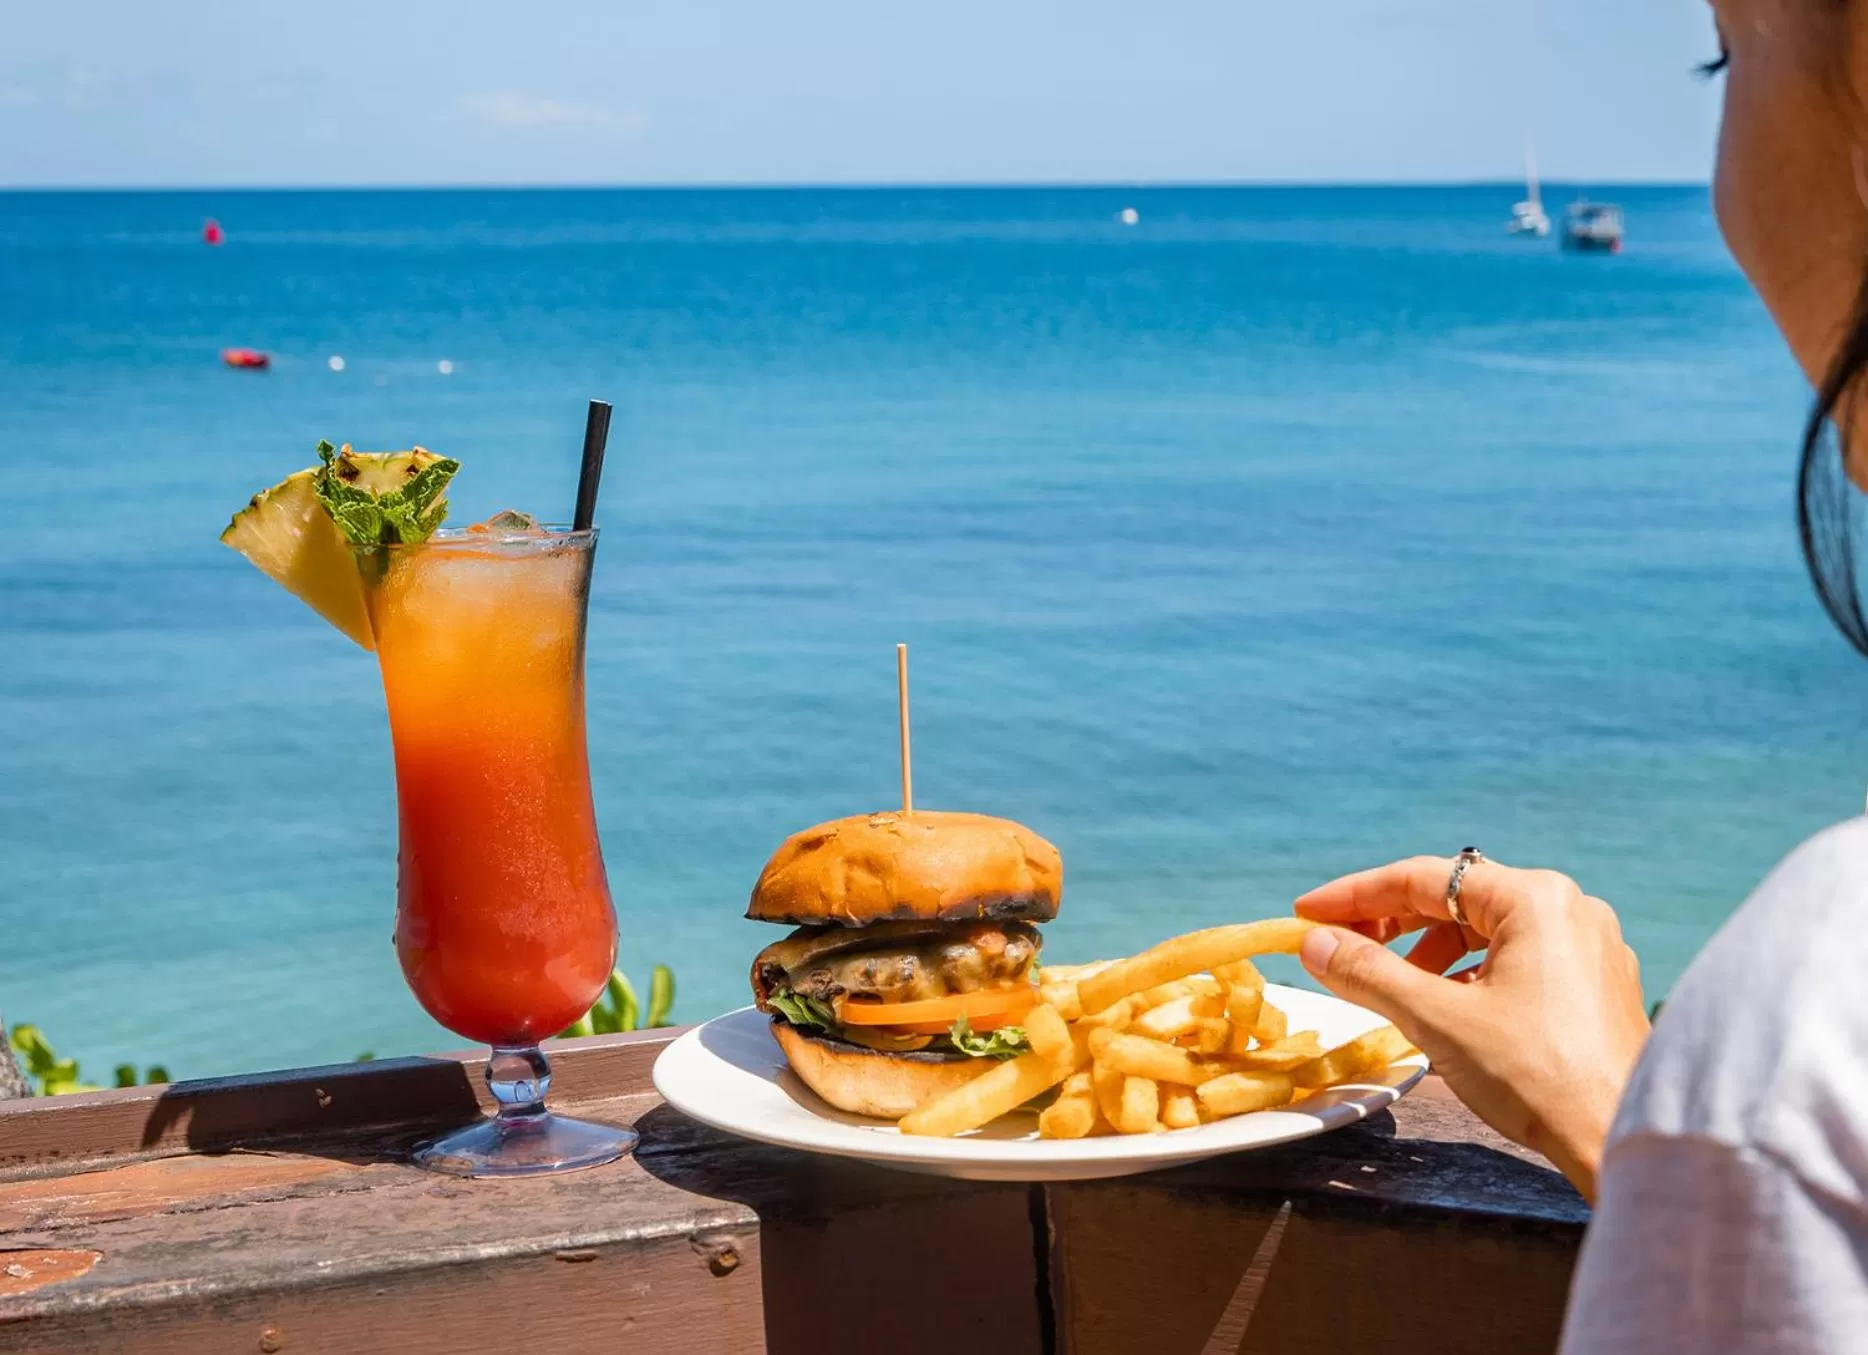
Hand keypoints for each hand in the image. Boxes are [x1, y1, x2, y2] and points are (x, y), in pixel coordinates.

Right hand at [1294, 856, 1648, 1200]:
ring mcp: (1592, 944)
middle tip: (1338, 948)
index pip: (1422, 878)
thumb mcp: (1437, 1020)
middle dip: (1392, 923)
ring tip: (1390, 985)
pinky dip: (1471, 972)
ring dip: (1430, 951)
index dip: (1354, 895)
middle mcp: (1569, 906)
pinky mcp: (1600, 983)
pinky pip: (1520, 957)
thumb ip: (1368, 973)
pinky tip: (1448, 1006)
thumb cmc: (1535, 1077)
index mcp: (1534, 898)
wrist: (1623, 1138)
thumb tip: (1313, 942)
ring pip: (1488, 930)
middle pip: (1457, 898)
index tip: (1305, 912)